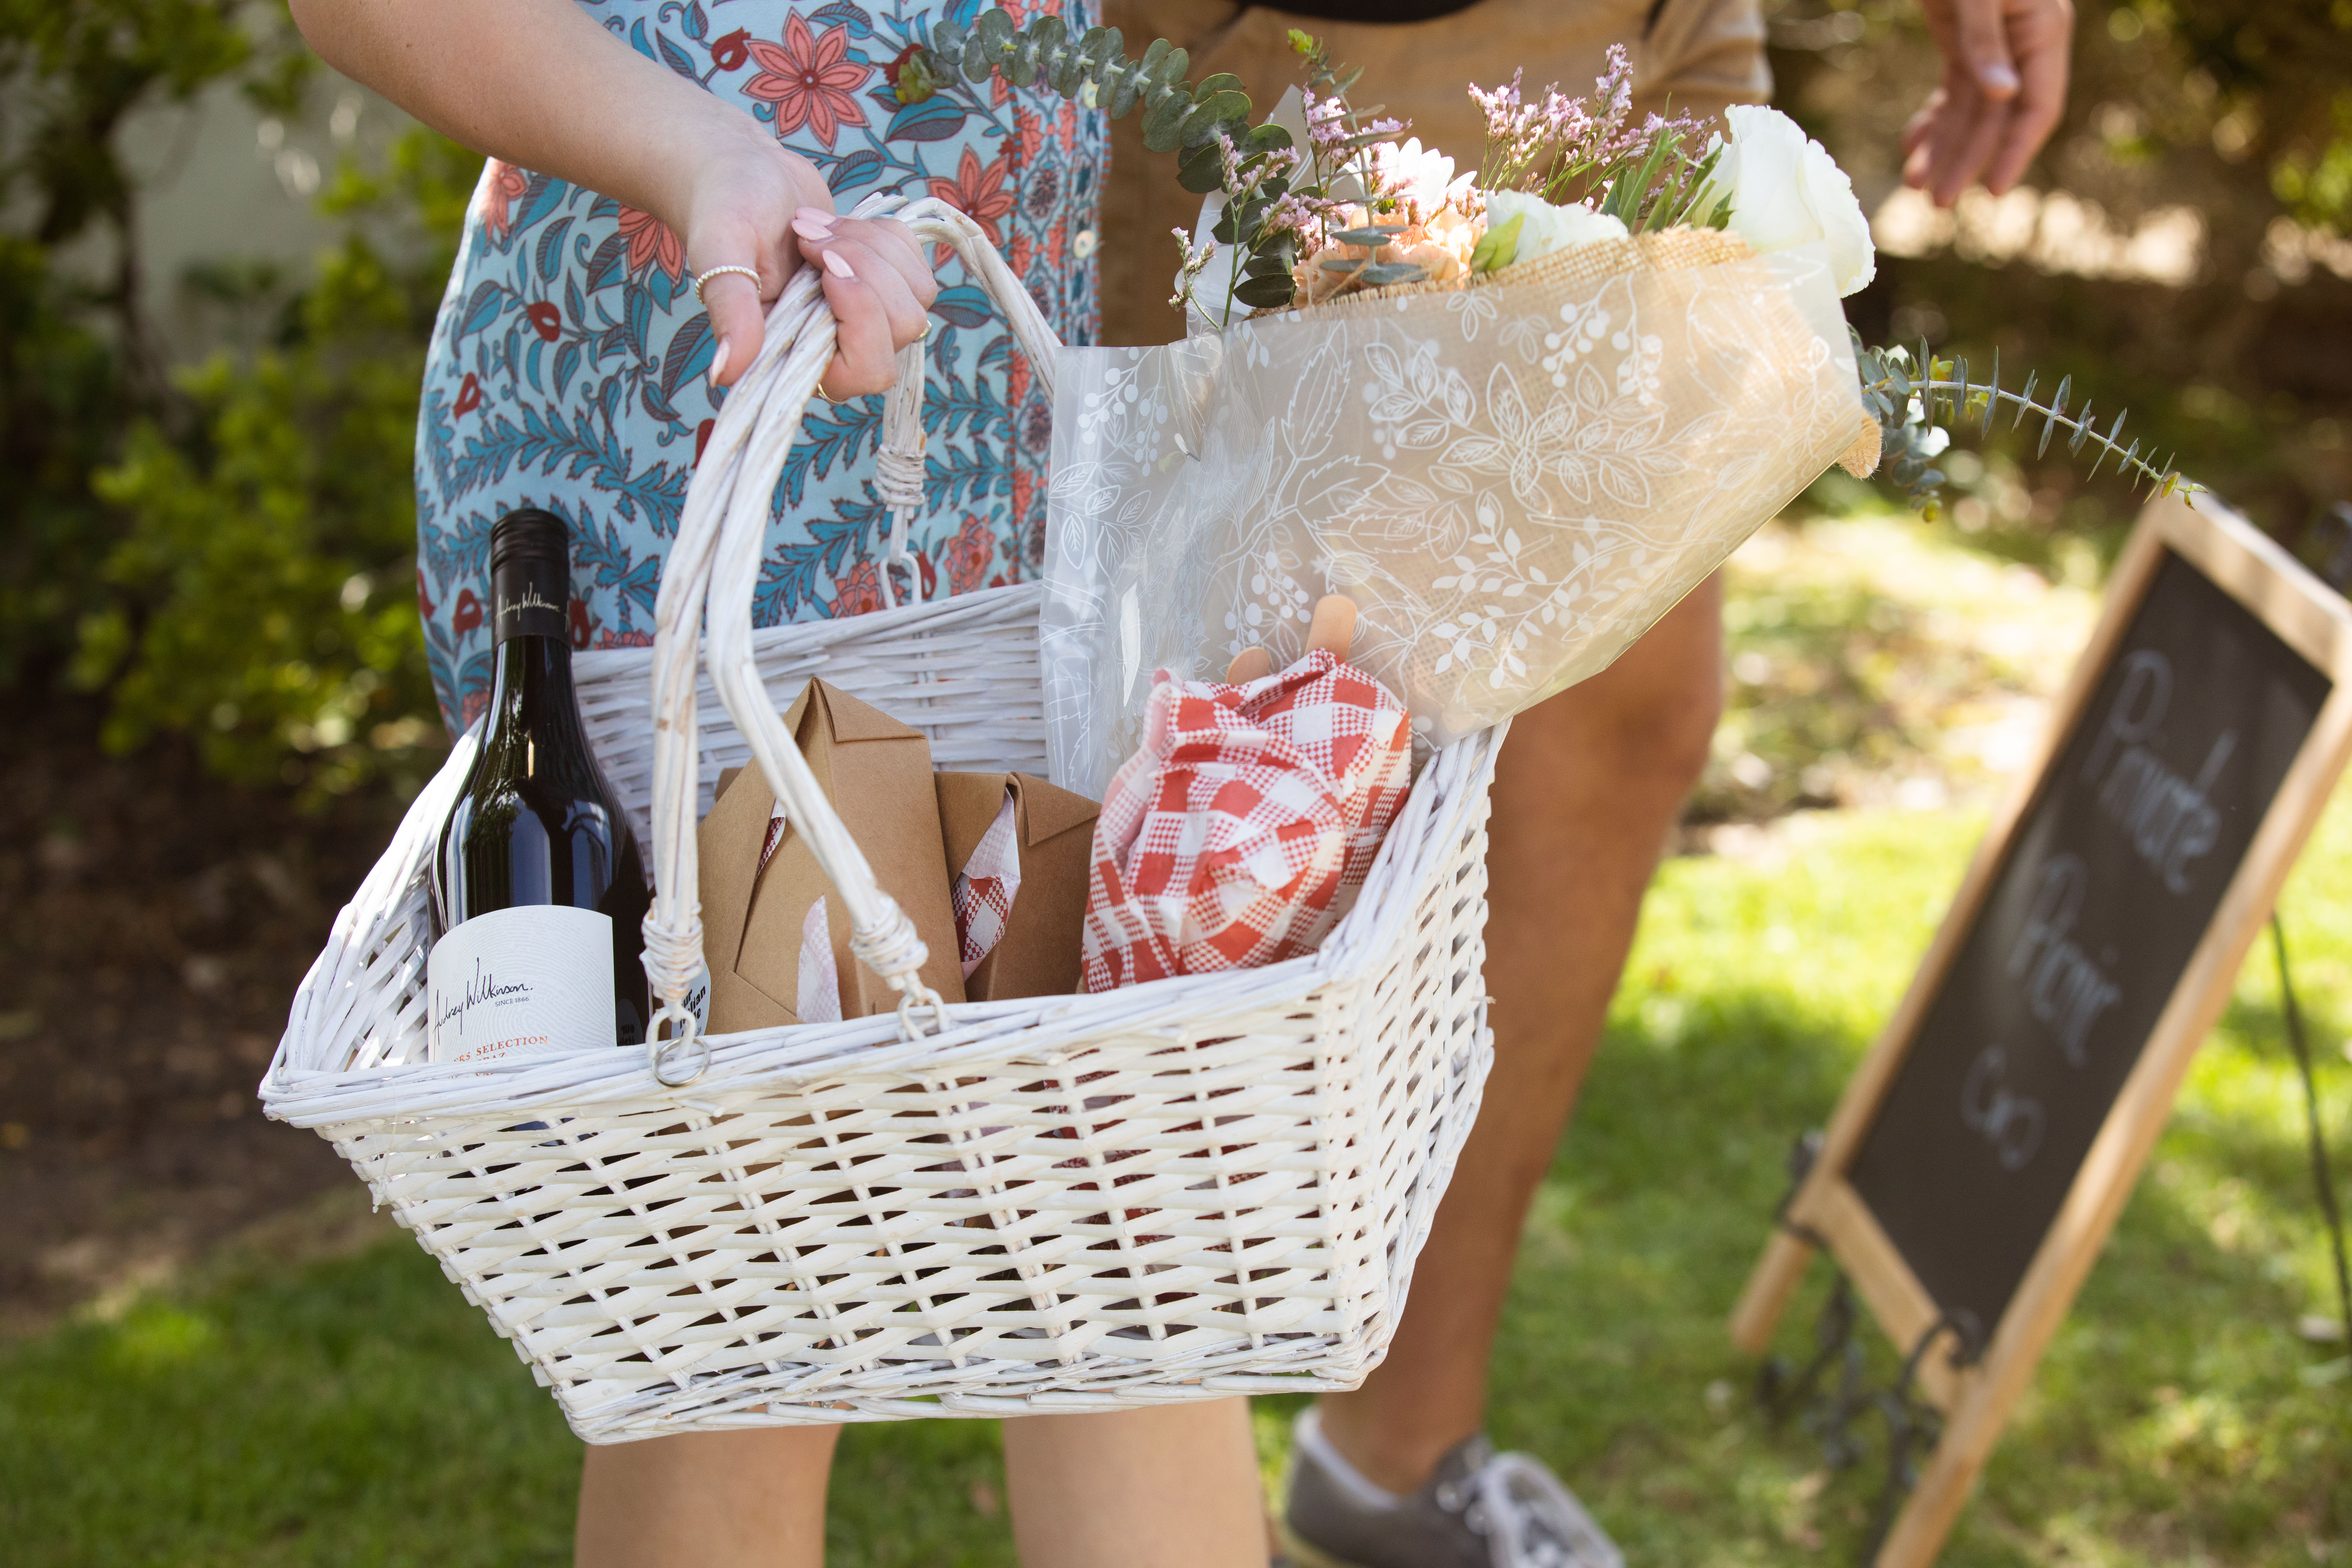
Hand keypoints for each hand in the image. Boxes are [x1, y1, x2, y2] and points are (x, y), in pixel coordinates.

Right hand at [680, 130, 937, 396]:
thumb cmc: (724, 210)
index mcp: (797, 355)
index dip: (862, 320)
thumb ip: (730, 311)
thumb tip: (726, 373)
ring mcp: (868, 317)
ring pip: (917, 296)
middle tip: (812, 240)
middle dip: (867, 269)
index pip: (864, 372)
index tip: (827, 268)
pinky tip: (839, 226)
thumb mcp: (719, 253)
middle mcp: (839, 346)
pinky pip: (918, 264)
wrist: (745, 173)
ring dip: (873, 248)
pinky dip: (884, 235)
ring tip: (819, 228)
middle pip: (902, 328)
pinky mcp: (887, 283)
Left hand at [1903, 0, 2074, 207]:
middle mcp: (2022, 45)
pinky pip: (1954, 94)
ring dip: (1946, 149)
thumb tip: (2003, 96)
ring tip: (1915, 186)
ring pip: (1973, 112)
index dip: (2016, 152)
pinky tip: (1913, 149)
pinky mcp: (1964, 41)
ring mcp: (1993, 45)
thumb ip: (1985, 41)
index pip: (2036, 107)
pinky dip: (1934, 123)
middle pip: (1998, 119)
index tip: (1991, 191)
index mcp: (2041, 32)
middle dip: (1967, 160)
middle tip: (1936, 204)